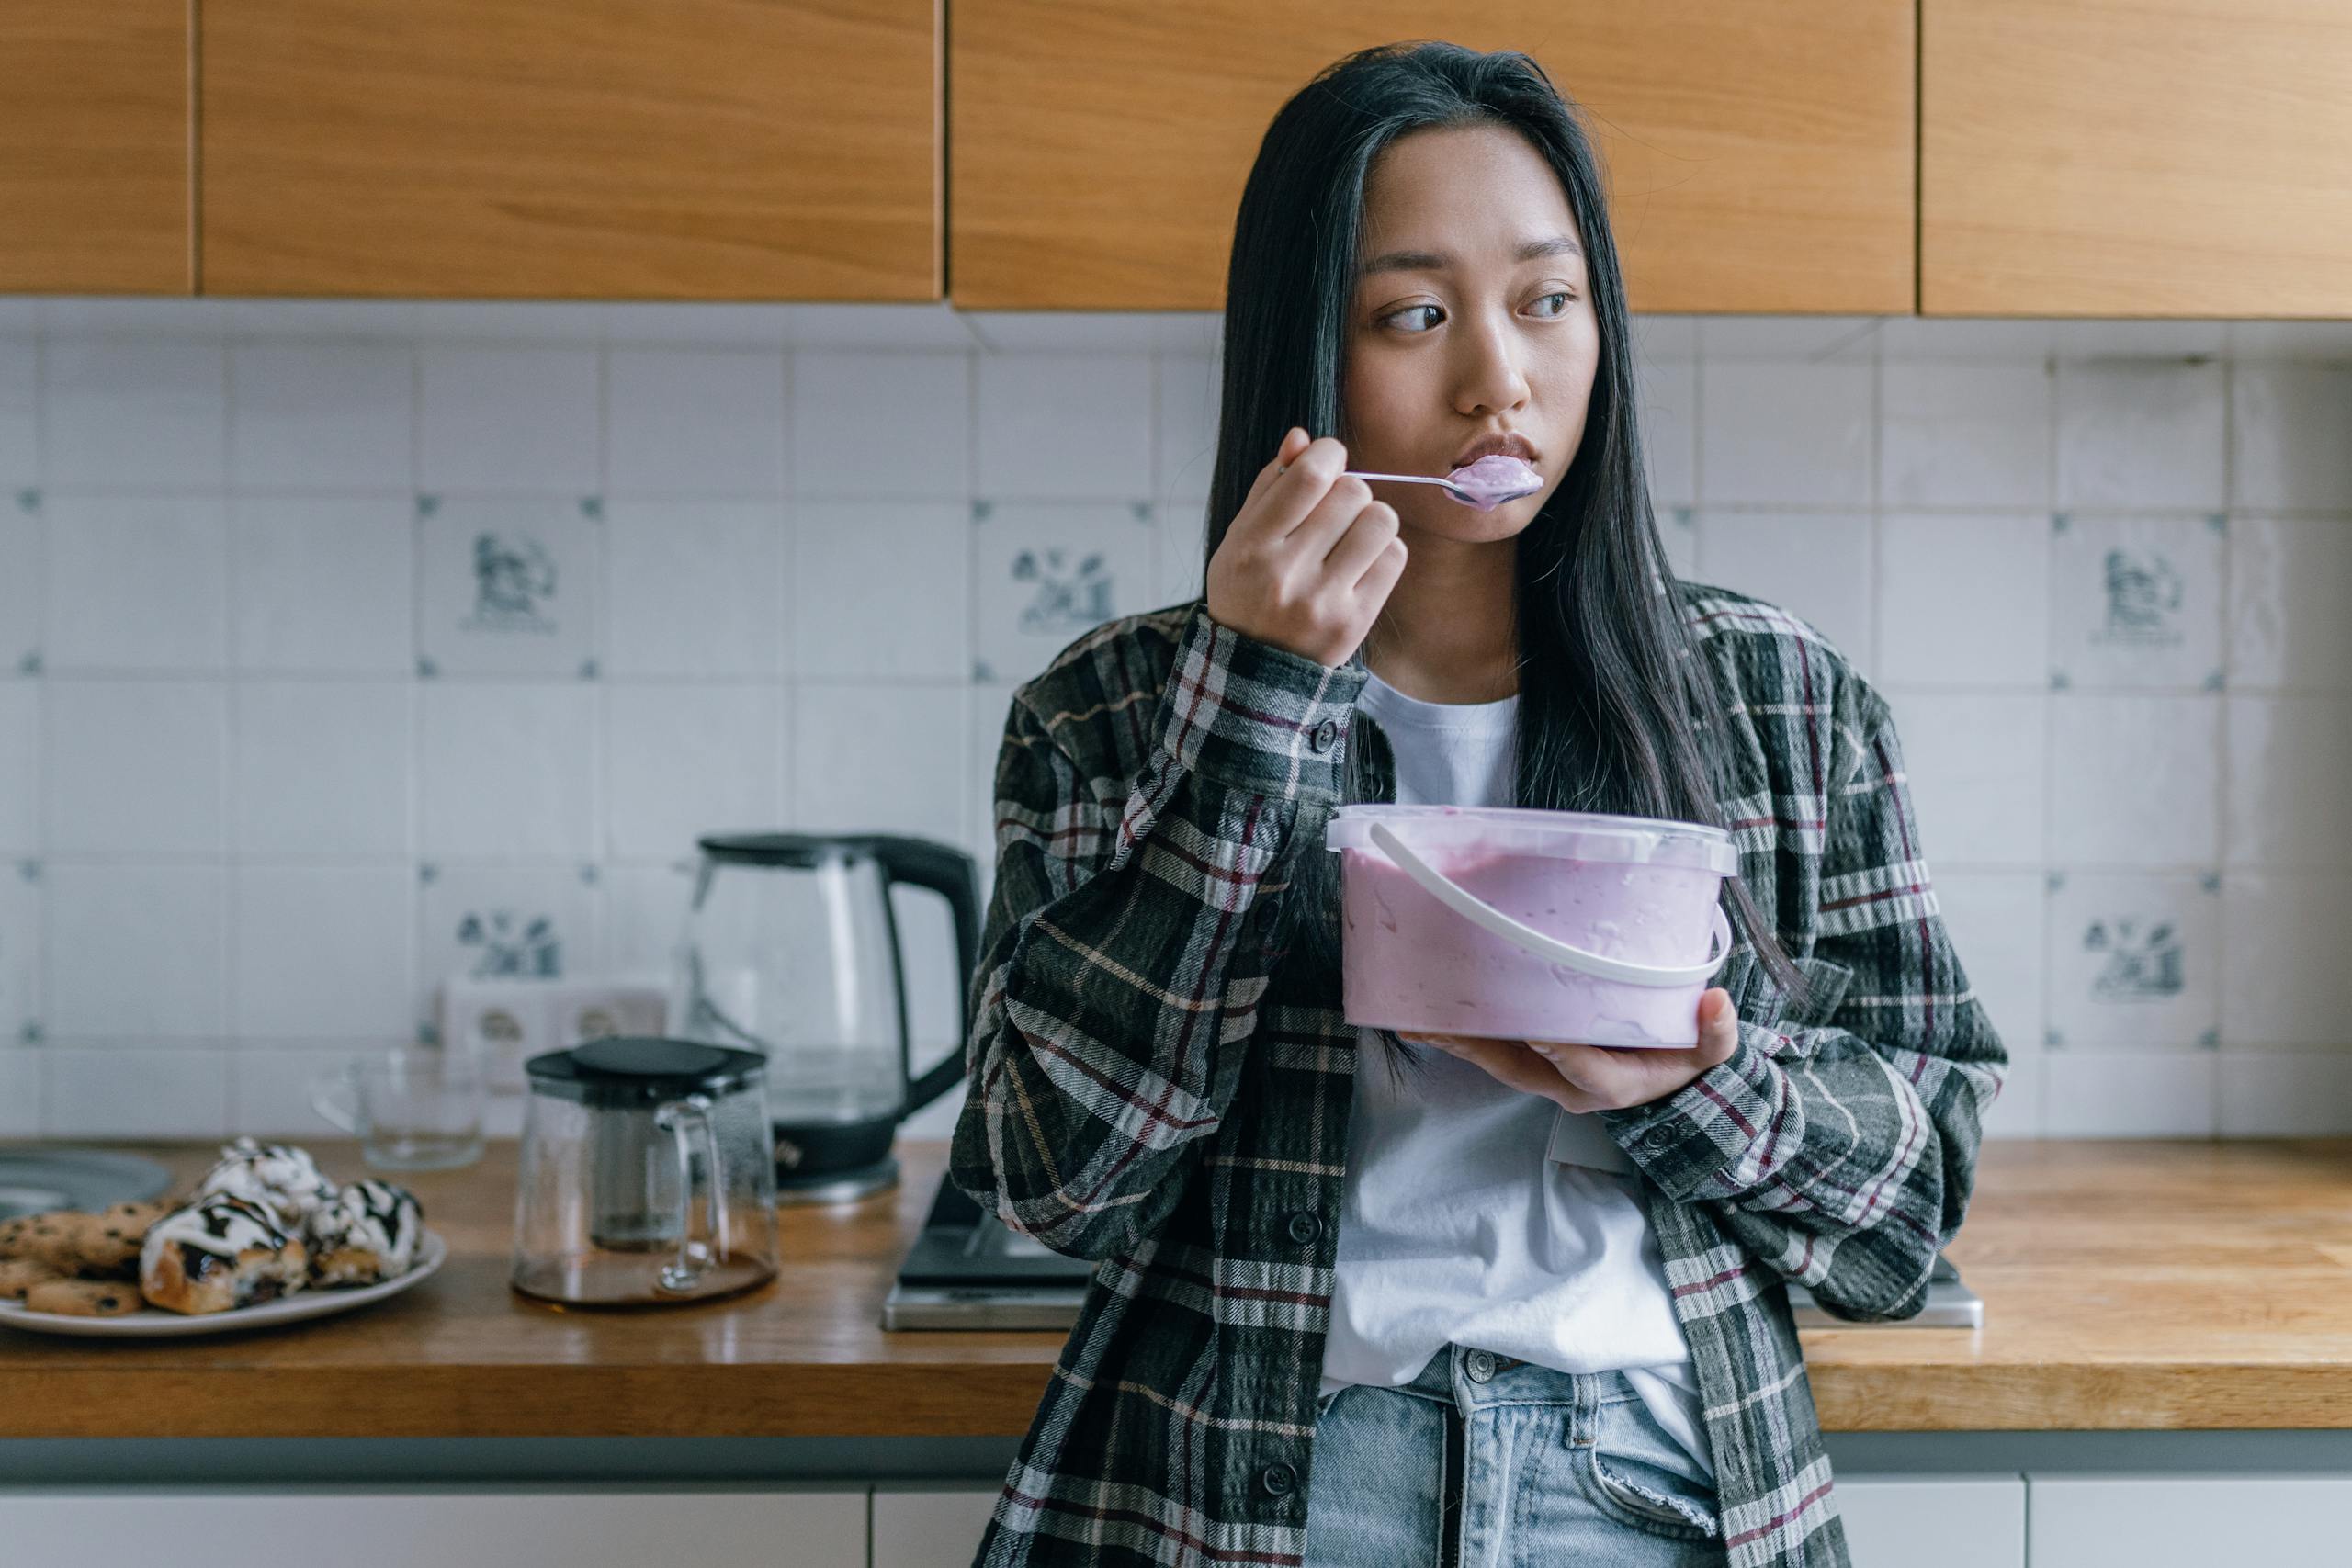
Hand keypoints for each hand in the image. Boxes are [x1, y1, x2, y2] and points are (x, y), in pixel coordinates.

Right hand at [1204, 427, 1407, 667]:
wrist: (1255, 670)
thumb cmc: (1249, 591)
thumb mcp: (1241, 538)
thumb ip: (1270, 486)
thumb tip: (1303, 437)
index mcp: (1251, 547)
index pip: (1310, 475)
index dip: (1330, 453)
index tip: (1329, 459)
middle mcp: (1286, 574)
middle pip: (1352, 492)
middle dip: (1349, 490)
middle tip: (1335, 511)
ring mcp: (1323, 602)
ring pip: (1380, 520)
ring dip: (1371, 518)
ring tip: (1351, 535)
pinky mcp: (1354, 622)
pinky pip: (1395, 557)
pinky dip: (1383, 550)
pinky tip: (1362, 562)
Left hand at [1399, 989, 1741, 1114]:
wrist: (1670, 1087)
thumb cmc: (1687, 1063)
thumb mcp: (1711, 1053)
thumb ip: (1715, 1033)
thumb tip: (1715, 1002)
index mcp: (1615, 1084)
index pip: (1586, 1072)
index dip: (1565, 1054)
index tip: (1542, 1031)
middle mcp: (1571, 1086)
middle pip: (1520, 1070)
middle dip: (1481, 1048)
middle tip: (1441, 1025)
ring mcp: (1547, 1076)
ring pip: (1497, 1060)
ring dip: (1457, 1041)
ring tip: (1415, 1019)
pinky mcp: (1532, 1062)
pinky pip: (1491, 1050)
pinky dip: (1460, 1035)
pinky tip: (1423, 1016)